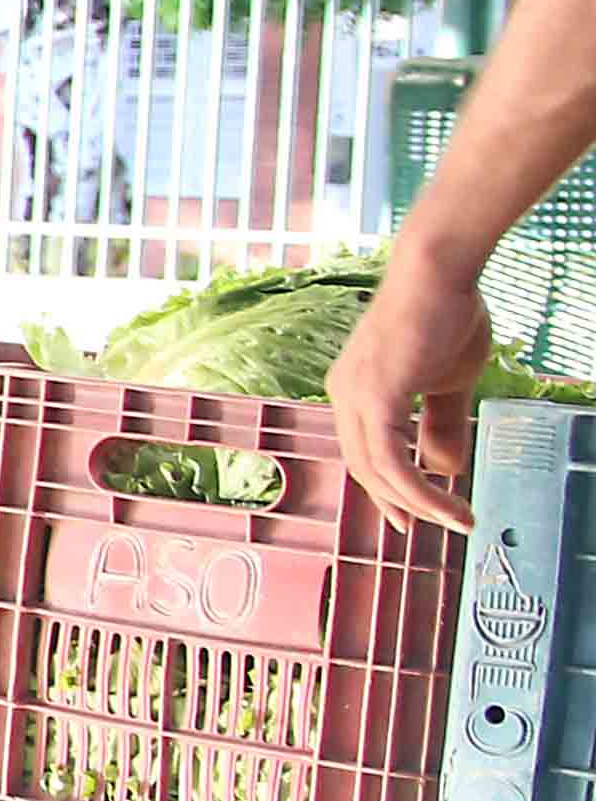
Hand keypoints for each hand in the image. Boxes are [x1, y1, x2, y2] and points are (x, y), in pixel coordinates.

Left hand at [330, 256, 497, 535]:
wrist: (439, 274)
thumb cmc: (445, 316)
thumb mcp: (448, 382)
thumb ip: (440, 424)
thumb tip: (444, 469)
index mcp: (354, 391)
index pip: (364, 453)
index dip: (388, 487)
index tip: (413, 514)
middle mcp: (344, 395)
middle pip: (364, 467)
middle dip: (399, 503)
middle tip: (432, 526)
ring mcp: (354, 396)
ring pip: (377, 471)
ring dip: (418, 502)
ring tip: (456, 520)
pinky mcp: (374, 397)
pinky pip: (392, 461)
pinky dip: (420, 489)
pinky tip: (448, 503)